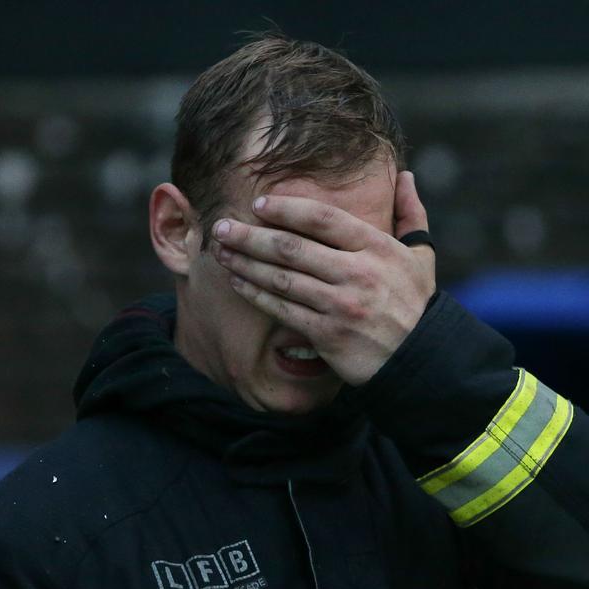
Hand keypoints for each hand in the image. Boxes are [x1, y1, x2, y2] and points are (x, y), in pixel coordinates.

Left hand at [212, 171, 435, 385]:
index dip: (286, 209)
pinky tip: (236, 281)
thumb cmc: (415, 304)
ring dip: (245, 263)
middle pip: (292, 248)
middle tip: (222, 227)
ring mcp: (341, 305)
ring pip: (281, 278)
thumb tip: (405, 177)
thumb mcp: (421, 257)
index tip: (257, 204)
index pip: (323, 219)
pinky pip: (282, 309)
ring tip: (220, 252)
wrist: (422, 358)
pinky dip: (255, 294)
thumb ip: (410, 215)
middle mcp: (357, 273)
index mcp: (377, 248)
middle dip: (250, 236)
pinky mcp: (327, 334)